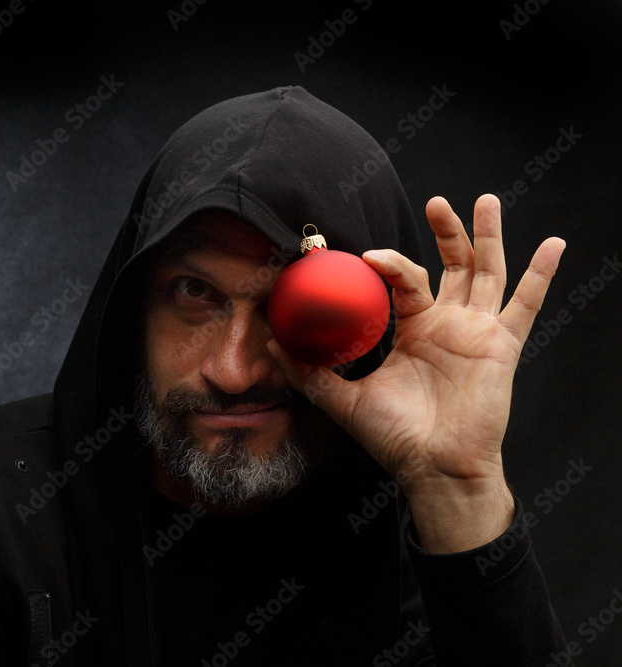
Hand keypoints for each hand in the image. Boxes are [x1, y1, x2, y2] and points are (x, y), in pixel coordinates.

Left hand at [267, 194, 566, 551]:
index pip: (403, 280)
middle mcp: (446, 324)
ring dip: (486, 236)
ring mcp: (476, 331)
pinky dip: (542, 274)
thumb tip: (271, 343)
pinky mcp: (502, 345)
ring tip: (484, 200)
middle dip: (446, 232)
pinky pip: (526, 304)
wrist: (433, 469)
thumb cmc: (395, 438)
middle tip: (436, 201)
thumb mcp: (345, 399)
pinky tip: (555, 243)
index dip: (387, 262)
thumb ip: (310, 372)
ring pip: (486, 272)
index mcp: (412, 331)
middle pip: (451, 265)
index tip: (363, 252)